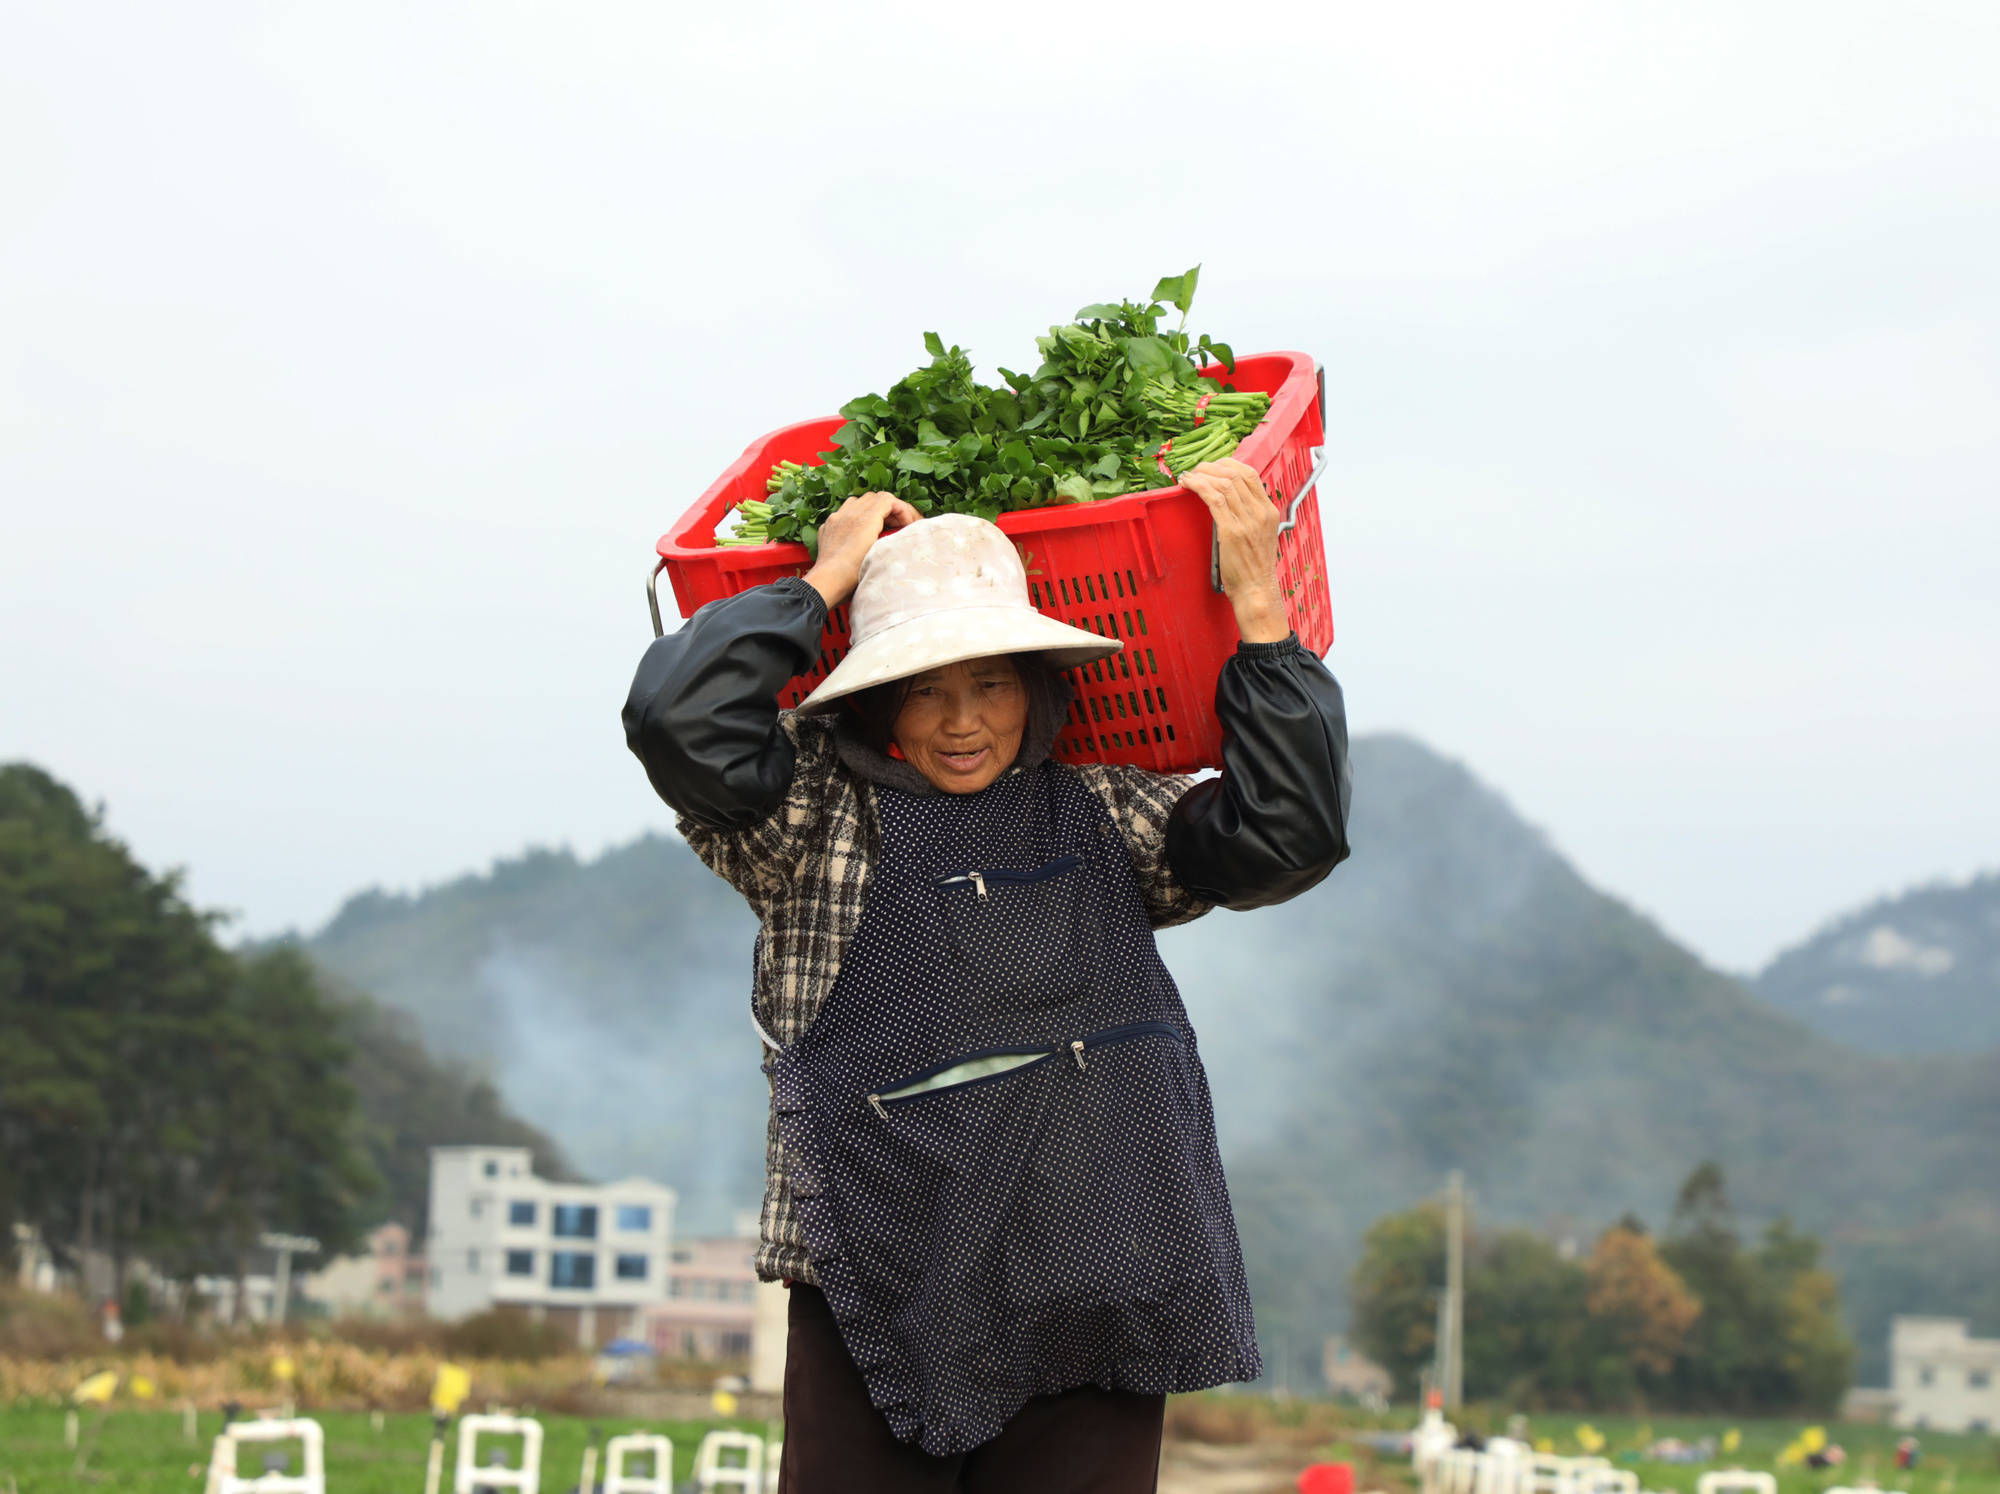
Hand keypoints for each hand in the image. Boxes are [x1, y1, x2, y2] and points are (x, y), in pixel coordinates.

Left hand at [801, 491, 922, 607]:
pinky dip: (855, 516)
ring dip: (872, 509)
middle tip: (898, 524)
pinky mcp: (828, 527)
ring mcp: (836, 519)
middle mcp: (849, 514)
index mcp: (865, 520)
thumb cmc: (853, 575)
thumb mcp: (882, 554)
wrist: (827, 583)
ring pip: (858, 501)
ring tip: (879, 525)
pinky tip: (859, 531)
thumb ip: (894, 536)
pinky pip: (844, 512)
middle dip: (889, 508)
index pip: (888, 500)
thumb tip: (903, 532)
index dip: (902, 509)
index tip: (907, 523)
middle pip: (874, 498)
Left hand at [1182, 458, 1288, 643]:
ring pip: (1223, 483)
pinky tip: (1188, 485)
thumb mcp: (1261, 536)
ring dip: (1201, 475)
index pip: (1250, 474)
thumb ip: (1251, 517)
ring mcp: (1247, 521)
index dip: (1228, 465)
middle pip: (1235, 474)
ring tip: (1188, 477)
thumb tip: (1232, 502)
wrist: (1256, 591)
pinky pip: (1214, 499)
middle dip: (1211, 467)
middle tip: (1196, 470)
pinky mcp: (1231, 531)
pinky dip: (1198, 487)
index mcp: (1269, 511)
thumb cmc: (1254, 568)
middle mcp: (1260, 512)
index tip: (1213, 467)